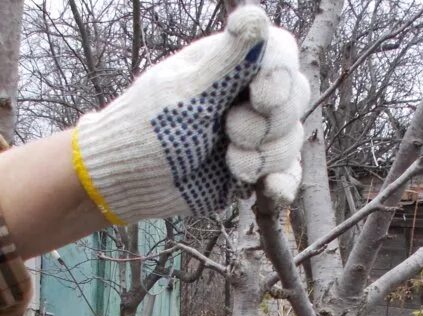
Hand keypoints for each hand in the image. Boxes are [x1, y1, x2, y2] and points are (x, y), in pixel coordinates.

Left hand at [73, 6, 308, 224]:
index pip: (282, 54)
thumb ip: (226, 60)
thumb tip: (254, 16)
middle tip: (230, 133)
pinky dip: (282, 183)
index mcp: (230, 65)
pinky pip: (286, 174)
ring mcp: (251, 135)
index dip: (281, 76)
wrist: (128, 183)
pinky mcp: (251, 170)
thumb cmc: (147, 130)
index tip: (260, 98)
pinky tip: (271, 191)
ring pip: (290, 139)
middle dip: (269, 123)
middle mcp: (245, 96)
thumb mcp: (186, 94)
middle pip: (294, 98)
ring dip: (264, 156)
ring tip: (231, 163)